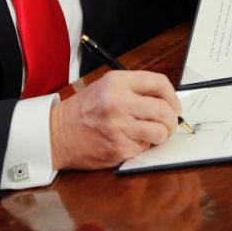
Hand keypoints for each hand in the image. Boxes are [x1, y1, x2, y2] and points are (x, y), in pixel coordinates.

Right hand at [50, 70, 180, 169]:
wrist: (57, 133)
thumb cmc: (84, 110)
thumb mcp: (106, 86)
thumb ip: (135, 89)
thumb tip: (166, 100)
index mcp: (117, 82)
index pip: (159, 83)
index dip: (172, 96)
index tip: (174, 104)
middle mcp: (118, 102)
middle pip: (163, 109)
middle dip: (172, 119)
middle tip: (169, 122)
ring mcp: (118, 127)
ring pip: (159, 132)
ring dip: (161, 135)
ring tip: (153, 134)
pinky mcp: (118, 148)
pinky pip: (145, 147)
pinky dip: (144, 146)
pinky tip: (132, 141)